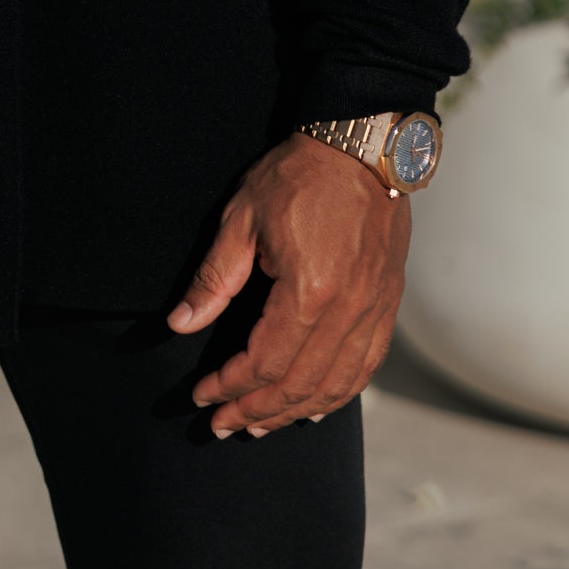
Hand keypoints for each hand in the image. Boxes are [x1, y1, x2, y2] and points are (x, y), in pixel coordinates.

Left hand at [168, 132, 410, 437]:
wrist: (363, 143)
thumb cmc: (299, 174)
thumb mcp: (242, 218)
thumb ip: (213, 278)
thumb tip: (180, 324)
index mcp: (309, 291)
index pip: (264, 363)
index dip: (230, 387)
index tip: (202, 397)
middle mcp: (348, 310)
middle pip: (300, 385)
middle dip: (257, 411)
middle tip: (223, 425)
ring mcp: (374, 309)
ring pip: (337, 384)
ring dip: (297, 411)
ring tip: (262, 424)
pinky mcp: (388, 302)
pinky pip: (366, 365)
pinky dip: (340, 393)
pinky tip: (317, 406)